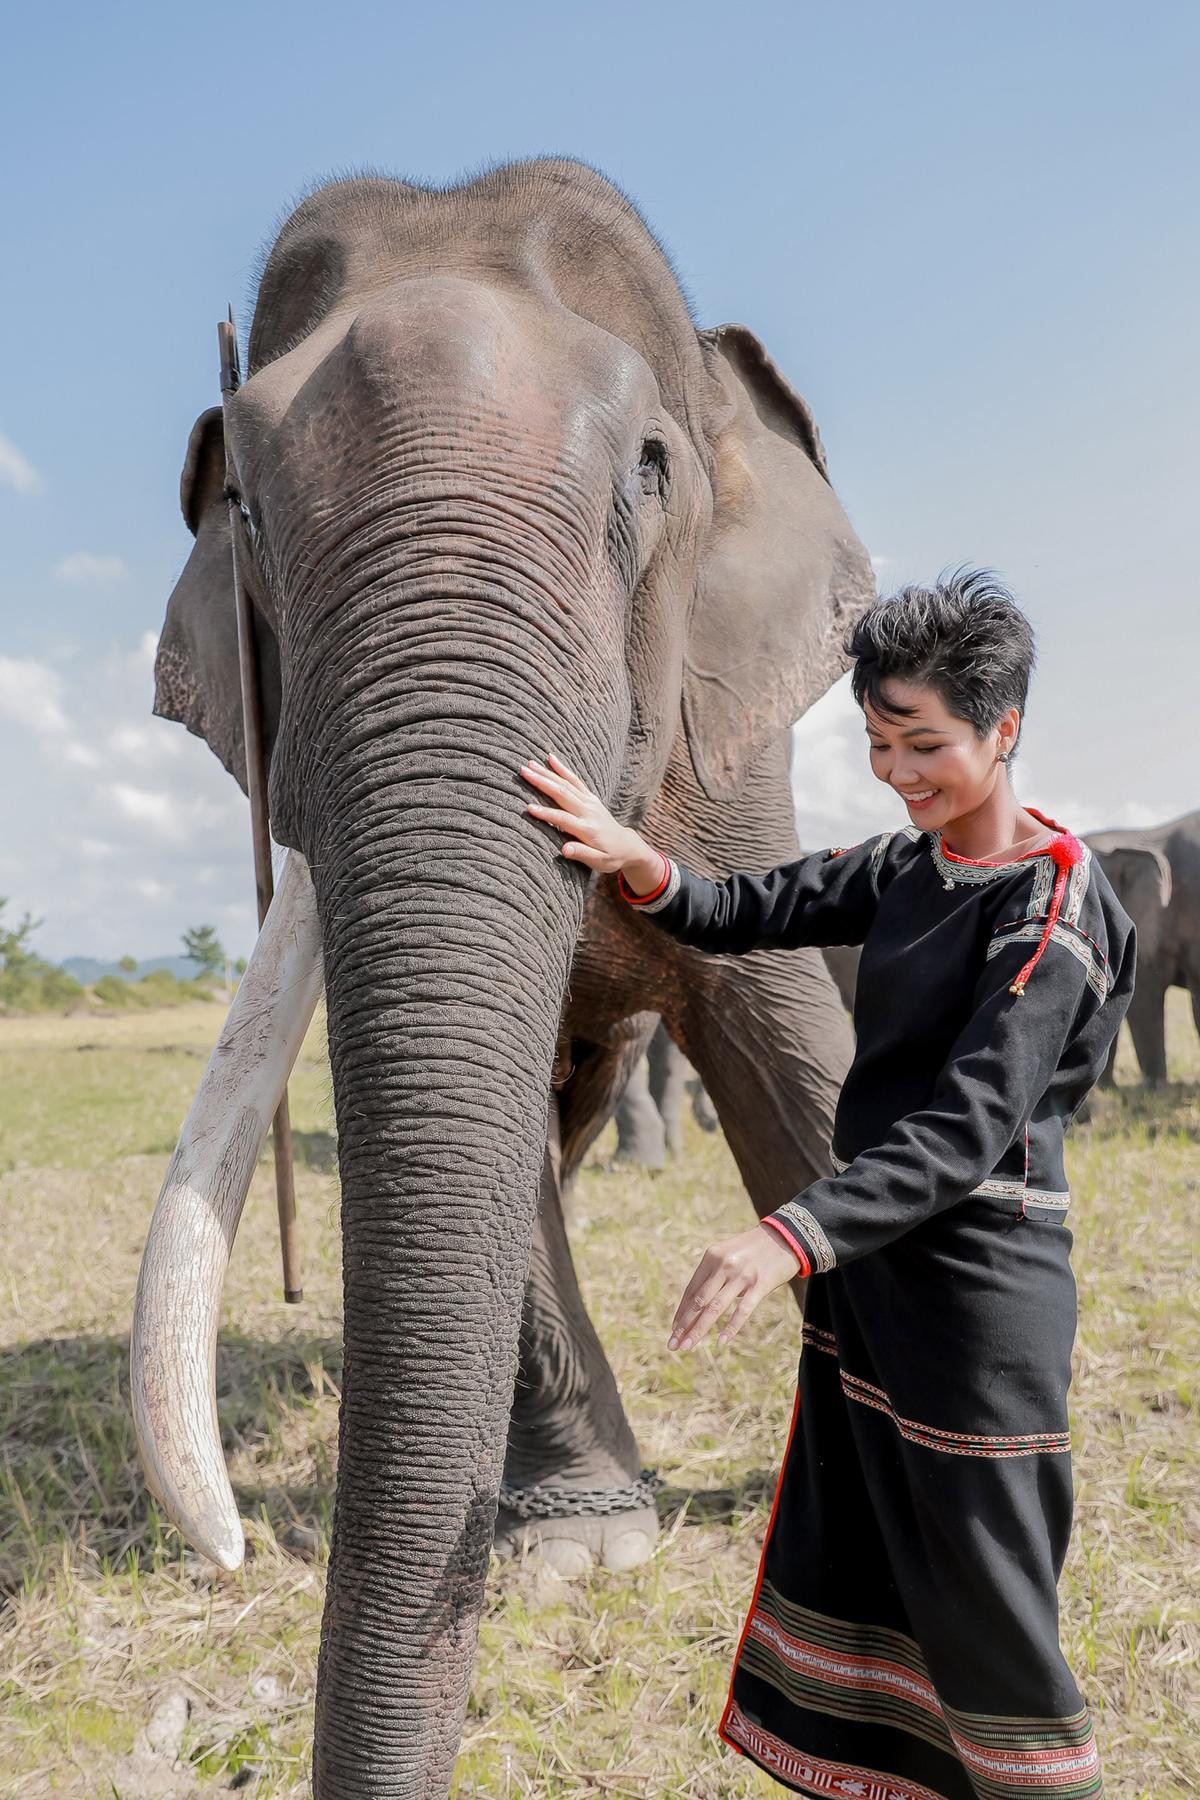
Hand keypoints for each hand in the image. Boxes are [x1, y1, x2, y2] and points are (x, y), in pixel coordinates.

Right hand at [520, 752, 664, 889]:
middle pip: (563, 794)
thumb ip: (581, 854)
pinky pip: (575, 780)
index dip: (546, 814)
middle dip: (542, 782)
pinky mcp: (590, 798)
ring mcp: (590, 802)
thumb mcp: (599, 862)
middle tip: (523, 772)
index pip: (563, 819)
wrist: (628, 846)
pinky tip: (551, 758)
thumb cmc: (611, 857)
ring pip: (567, 783)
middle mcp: (588, 811)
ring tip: (530, 764)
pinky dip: (563, 769)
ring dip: (547, 773)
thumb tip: (564, 850)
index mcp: (587, 829)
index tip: (528, 807)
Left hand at [668, 1224, 802, 1350]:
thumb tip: (699, 1304)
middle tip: (673, 1345)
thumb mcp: (728, 1254)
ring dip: (699, 1329)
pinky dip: (730, 1328)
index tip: (674, 1330)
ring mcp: (741, 1275)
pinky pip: (742, 1310)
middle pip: (698, 1301)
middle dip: (684, 1325)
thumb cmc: (755, 1249)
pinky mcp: (759, 1284)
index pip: (691, 1290)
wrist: (786, 1236)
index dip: (681, 1312)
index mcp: (712, 1256)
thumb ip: (714, 1274)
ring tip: (688, 1346)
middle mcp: (723, 1265)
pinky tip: (720, 1342)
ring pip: (714, 1307)